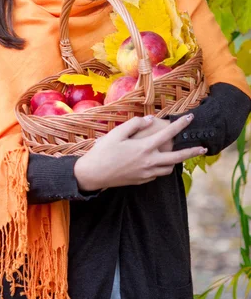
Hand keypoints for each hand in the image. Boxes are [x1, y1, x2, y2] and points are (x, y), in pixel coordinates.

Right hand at [74, 113, 205, 190]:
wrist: (94, 174)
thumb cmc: (103, 151)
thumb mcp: (117, 133)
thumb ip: (135, 124)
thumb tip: (150, 120)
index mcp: (144, 147)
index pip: (168, 134)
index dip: (181, 125)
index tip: (191, 118)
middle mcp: (149, 161)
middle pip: (178, 157)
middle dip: (192, 152)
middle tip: (203, 148)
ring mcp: (146, 173)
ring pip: (169, 169)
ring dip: (175, 161)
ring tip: (179, 156)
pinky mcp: (141, 180)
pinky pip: (157, 174)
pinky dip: (161, 167)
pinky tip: (157, 163)